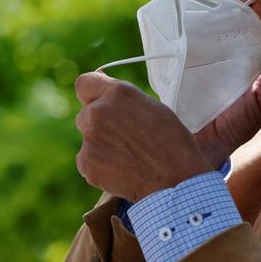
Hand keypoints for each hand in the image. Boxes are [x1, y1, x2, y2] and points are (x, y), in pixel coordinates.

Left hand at [74, 72, 211, 201]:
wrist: (176, 178)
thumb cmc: (173, 143)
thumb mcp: (154, 108)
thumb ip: (126, 102)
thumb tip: (112, 103)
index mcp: (119, 93)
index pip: (85, 83)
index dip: (91, 94)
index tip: (96, 102)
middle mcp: (99, 111)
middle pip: (86, 113)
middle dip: (99, 124)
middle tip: (122, 138)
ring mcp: (90, 138)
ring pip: (87, 138)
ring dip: (99, 145)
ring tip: (126, 157)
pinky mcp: (86, 162)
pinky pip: (86, 161)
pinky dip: (99, 166)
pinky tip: (121, 170)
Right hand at [191, 0, 260, 168]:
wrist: (197, 146)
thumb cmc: (234, 126)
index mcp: (249, 55)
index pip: (256, 20)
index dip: (259, 2)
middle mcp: (226, 47)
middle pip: (233, 9)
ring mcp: (202, 47)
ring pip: (210, 11)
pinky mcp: (179, 51)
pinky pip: (183, 23)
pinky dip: (189, 8)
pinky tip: (196, 0)